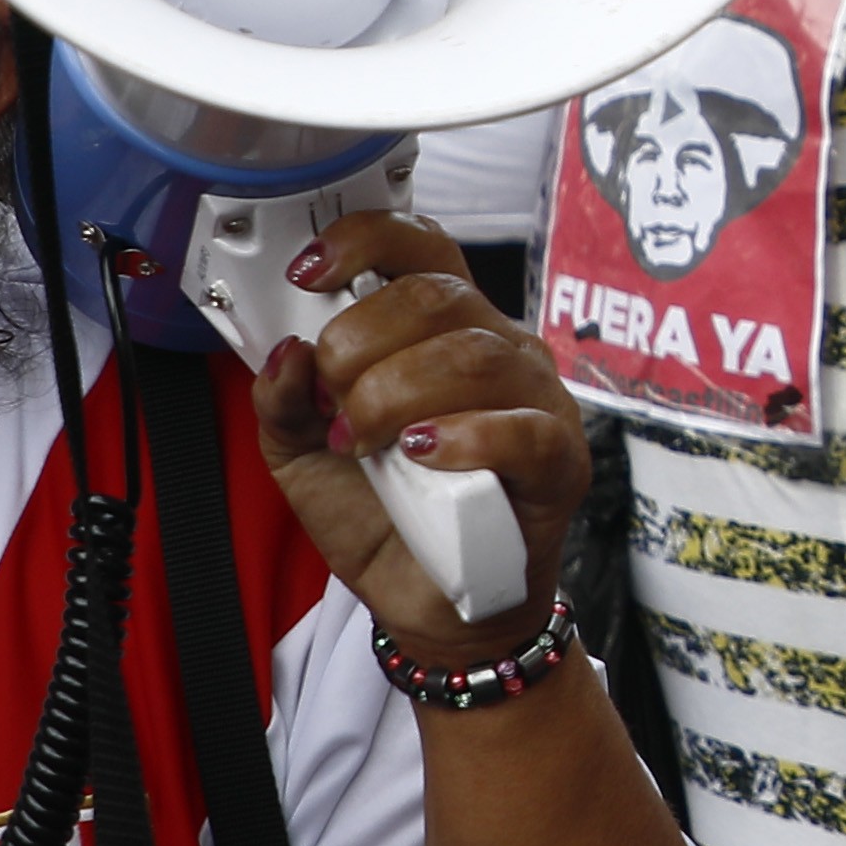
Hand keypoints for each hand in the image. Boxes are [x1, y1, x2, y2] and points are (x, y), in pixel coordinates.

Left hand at [249, 210, 585, 664]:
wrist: (429, 604)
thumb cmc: (383, 518)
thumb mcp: (302, 455)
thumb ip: (283, 401)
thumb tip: (286, 352)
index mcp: (440, 329)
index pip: (420, 246)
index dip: (364, 240)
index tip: (308, 273)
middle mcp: (497, 346)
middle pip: (438, 297)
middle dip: (362, 343)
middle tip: (334, 403)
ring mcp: (537, 399)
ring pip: (474, 355)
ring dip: (397, 395)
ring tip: (364, 442)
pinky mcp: (561, 459)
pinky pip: (522, 428)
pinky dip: (463, 437)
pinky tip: (421, 455)